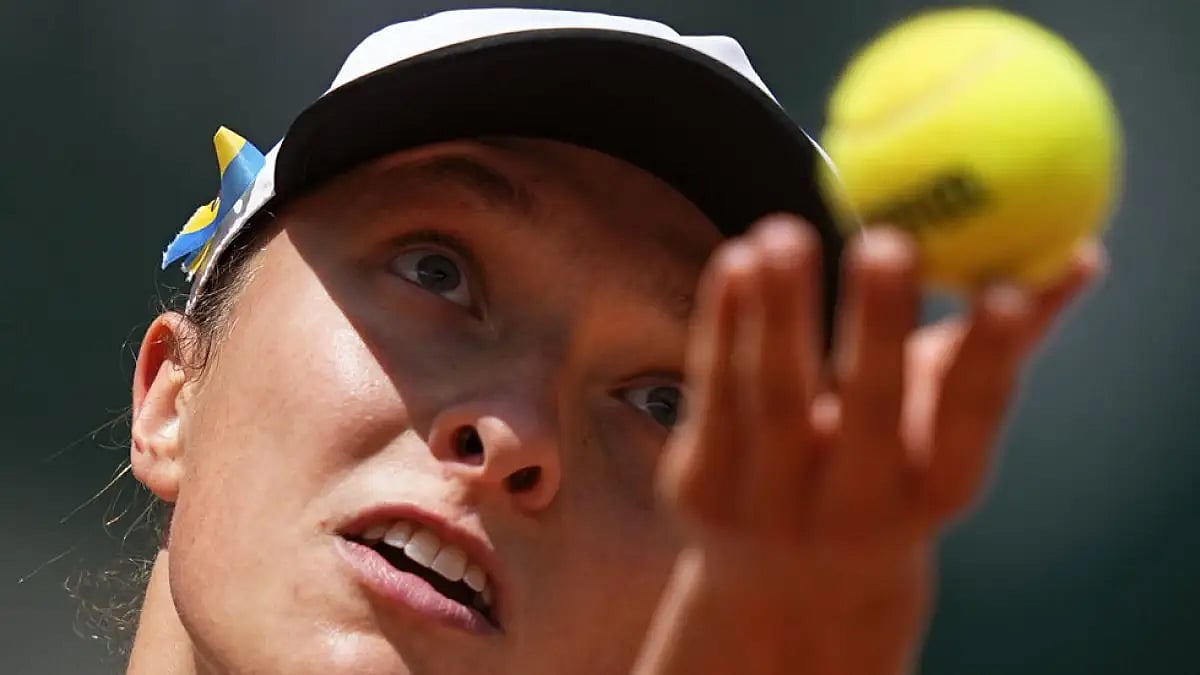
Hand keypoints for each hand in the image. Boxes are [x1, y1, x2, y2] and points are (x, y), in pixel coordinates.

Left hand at [634, 216, 1104, 674]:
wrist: (787, 587)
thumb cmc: (884, 473)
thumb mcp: (940, 423)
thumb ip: (999, 341)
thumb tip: (1077, 254)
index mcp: (932, 491)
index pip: (968, 425)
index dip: (988, 361)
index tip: (1002, 287)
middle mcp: (855, 510)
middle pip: (867, 414)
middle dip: (878, 327)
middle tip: (887, 240)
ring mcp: (770, 506)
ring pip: (773, 399)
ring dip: (779, 313)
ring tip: (782, 232)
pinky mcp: (700, 490)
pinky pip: (712, 394)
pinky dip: (721, 324)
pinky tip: (736, 260)